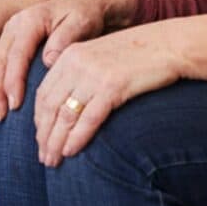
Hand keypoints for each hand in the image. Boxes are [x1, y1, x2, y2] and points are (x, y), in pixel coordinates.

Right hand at [0, 0, 134, 121]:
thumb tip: (48, 61)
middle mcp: (15, 25)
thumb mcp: (81, 22)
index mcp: (30, 20)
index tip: (15, 105)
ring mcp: (10, 33)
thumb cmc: (84, 14)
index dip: (13, 81)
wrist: (85, 3)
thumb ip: (64, 39)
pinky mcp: (11, 42)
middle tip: (0, 116)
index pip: (16, 54)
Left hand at [32, 21, 184, 166]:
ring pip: (65, 115)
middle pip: (49, 106)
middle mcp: (77, 62)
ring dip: (56, 142)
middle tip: (43, 157)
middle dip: (43, 135)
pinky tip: (71, 152)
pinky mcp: (113, 86)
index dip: (38, 119)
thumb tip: (67, 106)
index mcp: (71, 54)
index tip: (40, 139)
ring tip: (53, 161)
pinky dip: (76, 138)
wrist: (168, 44)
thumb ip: (81, 73)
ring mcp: (94, 74)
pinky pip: (88, 118)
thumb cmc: (138, 55)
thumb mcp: (101, 57)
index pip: (43, 92)